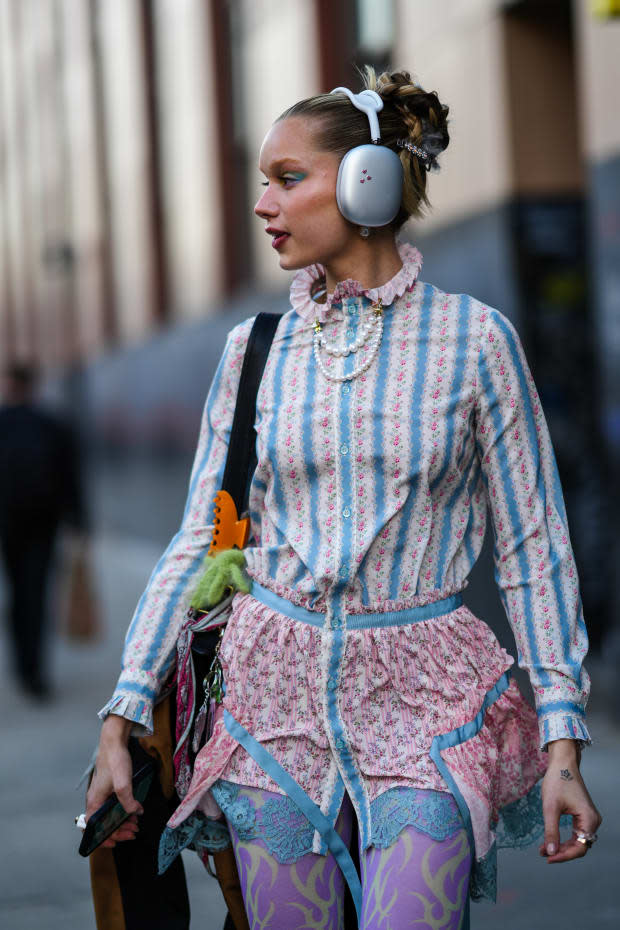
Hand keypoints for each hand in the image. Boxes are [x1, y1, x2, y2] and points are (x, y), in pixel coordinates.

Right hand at [85, 714, 143, 847]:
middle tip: (134, 832)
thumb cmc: (115, 760)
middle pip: (102, 824)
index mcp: (94, 801)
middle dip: (118, 831)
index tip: (116, 842)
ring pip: (109, 815)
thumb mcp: (123, 783)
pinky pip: (113, 806)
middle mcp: (95, 800)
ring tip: (135, 823)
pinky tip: (133, 810)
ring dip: (121, 822)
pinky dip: (122, 811)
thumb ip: (128, 801)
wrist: (114, 741)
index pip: (92, 828)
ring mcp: (101, 794)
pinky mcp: (108, 788)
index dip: (102, 839)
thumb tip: (135, 812)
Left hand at [539, 739, 601, 863]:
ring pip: (577, 841)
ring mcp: (589, 818)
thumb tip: (551, 852)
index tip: (548, 858)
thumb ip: (551, 831)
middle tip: (543, 854)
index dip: (564, 856)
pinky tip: (550, 841)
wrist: (562, 763)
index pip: (580, 848)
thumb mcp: (550, 807)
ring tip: (544, 849)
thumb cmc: (557, 781)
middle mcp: (593, 821)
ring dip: (562, 847)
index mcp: (589, 819)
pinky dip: (564, 839)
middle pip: (580, 846)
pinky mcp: (583, 816)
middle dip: (561, 852)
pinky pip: (576, 833)